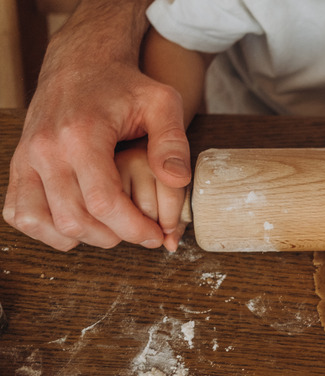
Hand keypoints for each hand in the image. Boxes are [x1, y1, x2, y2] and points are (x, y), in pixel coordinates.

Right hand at [3, 57, 190, 250]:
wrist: (83, 61)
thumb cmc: (126, 84)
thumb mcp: (163, 103)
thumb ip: (173, 142)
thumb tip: (177, 180)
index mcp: (81, 135)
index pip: (103, 203)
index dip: (132, 228)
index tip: (155, 235)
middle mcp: (46, 149)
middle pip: (76, 219)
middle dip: (115, 236)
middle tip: (140, 231)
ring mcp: (27, 158)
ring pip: (46, 224)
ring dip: (84, 237)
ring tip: (114, 227)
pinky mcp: (18, 165)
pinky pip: (21, 214)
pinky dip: (48, 229)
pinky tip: (80, 221)